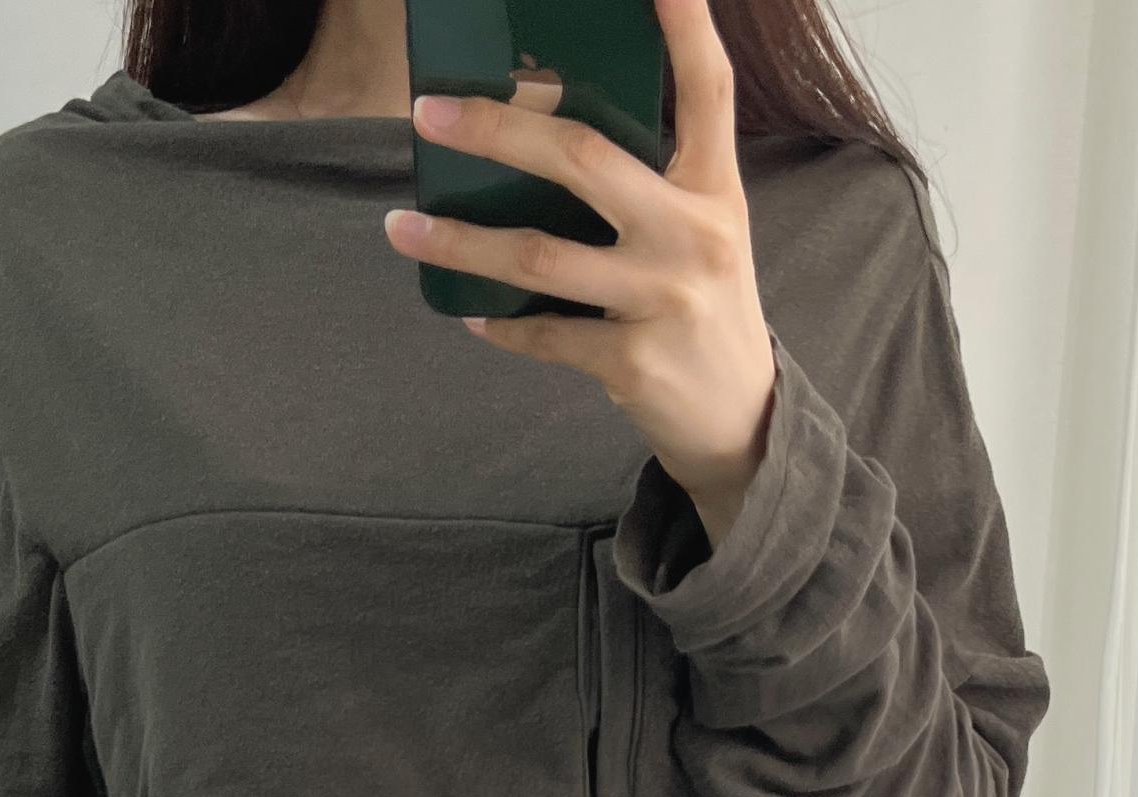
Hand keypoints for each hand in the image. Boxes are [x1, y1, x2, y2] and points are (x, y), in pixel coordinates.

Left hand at [381, 0, 775, 548]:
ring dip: (458, 241)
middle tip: (428, 113)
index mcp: (714, 188)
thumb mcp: (697, 233)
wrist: (737, 416)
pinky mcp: (631, 359)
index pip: (707, 90)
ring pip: (539, 256)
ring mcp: (662, 297)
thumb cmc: (701, 306)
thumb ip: (645, 184)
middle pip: (583, 160)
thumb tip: (539, 140)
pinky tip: (465, 308)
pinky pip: (543, 332)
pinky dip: (497, 322)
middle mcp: (693, 233)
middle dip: (496, 132)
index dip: (686, 26)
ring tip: (400, 227)